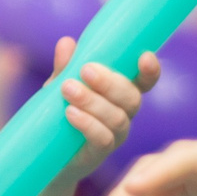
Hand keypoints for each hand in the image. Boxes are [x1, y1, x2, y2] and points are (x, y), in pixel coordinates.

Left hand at [48, 38, 162, 181]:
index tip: (145, 56)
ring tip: (67, 89)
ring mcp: (115, 134)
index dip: (150, 70)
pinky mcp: (100, 153)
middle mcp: (124, 112)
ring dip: (93, 101)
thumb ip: (65, 68)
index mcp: (121, 92)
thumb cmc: (59, 112)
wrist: (46, 152)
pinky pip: (103, 138)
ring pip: (117, 117)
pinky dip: (87, 123)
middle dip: (111, 82)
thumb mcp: (59, 85)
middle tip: (86, 70)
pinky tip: (70, 113)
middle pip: (131, 97)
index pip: (144, 81)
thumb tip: (67, 43)